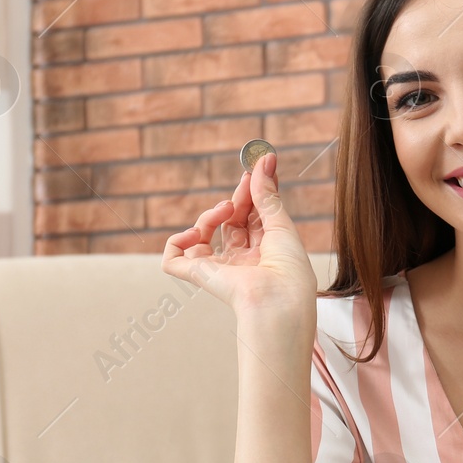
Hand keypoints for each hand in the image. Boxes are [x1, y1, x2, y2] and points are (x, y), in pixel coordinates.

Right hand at [161, 151, 317, 319]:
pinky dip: (177, 240)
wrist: (278, 301)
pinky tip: (195, 232)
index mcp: (265, 255)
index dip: (252, 194)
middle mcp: (242, 263)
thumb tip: (265, 160)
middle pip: (231, 223)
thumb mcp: (281, 225)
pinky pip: (173, 259)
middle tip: (245, 180)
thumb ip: (267, 194)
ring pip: (202, 236)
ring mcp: (220, 269)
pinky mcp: (198, 276)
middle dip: (236, 199)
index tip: (256, 169)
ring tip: (225, 209)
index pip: (252, 219)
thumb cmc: (289, 271)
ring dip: (210, 215)